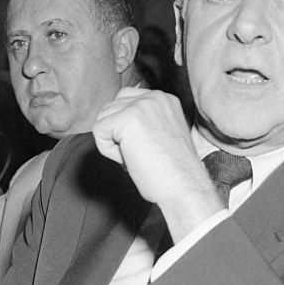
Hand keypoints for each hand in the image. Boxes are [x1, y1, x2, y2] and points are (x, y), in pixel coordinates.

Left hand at [93, 88, 220, 237]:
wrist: (184, 187)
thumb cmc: (173, 172)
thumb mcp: (162, 135)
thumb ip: (143, 122)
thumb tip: (115, 123)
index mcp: (164, 99)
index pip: (124, 99)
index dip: (124, 127)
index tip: (145, 146)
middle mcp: (154, 97)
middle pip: (109, 108)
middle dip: (117, 135)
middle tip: (141, 154)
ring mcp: (141, 105)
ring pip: (102, 120)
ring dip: (113, 143)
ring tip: (138, 156)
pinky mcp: (127, 119)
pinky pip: (99, 132)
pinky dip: (109, 152)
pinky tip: (131, 159)